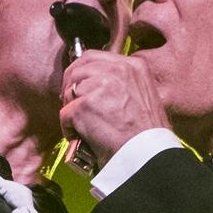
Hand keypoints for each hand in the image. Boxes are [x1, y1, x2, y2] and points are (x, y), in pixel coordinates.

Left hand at [58, 50, 168, 172]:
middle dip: (70, 86)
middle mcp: (117, 70)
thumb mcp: (145, 95)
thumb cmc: (148, 135)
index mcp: (133, 66)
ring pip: (70, 90)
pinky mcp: (84, 106)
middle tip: (71, 104)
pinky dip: (68, 129)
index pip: (95, 57)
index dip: (82, 72)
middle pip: (78, 69)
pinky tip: (80, 138)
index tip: (80, 86)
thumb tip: (97, 84)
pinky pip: (64, 114)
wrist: (148, 155)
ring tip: (81, 125)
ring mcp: (99, 87)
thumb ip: (123, 84)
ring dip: (70, 108)